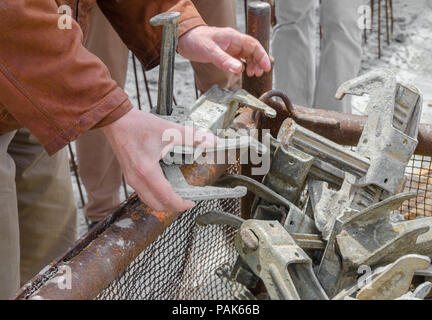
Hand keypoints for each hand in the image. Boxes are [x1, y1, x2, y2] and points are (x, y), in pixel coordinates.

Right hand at [102, 109, 217, 211]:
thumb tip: (212, 141)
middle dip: (173, 206)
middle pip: (157, 205)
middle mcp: (137, 179)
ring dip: (163, 202)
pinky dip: (154, 195)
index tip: (191, 203)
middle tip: (186, 200)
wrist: (115, 120)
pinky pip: (143, 193)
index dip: (180, 204)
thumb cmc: (138, 125)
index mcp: (147, 170)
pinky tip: (164, 186)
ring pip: (148, 201)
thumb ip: (193, 136)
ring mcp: (131, 179)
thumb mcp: (169, 130)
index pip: (166, 197)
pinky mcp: (128, 176)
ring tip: (177, 195)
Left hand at [178, 26, 270, 77]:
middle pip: (252, 51)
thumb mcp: (210, 51)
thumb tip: (239, 69)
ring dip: (252, 64)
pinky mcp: (225, 52)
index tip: (266, 67)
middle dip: (258, 62)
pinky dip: (243, 65)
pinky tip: (242, 72)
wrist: (184, 38)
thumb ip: (224, 61)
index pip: (253, 45)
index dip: (262, 56)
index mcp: (233, 37)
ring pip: (247, 55)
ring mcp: (230, 47)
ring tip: (252, 74)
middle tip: (258, 74)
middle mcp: (234, 41)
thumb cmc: (195, 41)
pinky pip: (239, 58)